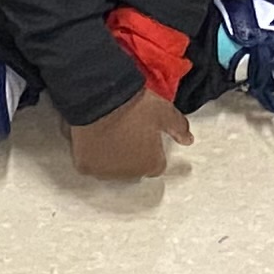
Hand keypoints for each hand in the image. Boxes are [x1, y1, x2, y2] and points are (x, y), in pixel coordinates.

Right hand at [66, 92, 193, 180]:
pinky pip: (91, 161)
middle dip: (132, 153)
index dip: (152, 148)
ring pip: (111, 166)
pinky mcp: (84, 165)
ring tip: (109, 130)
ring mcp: (104, 172)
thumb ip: (178, 127)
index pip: (156, 163)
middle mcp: (128, 175)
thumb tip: (188, 140)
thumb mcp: (164, 112)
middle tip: (128, 129)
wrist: (99, 98)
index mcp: (151, 164)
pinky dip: (93, 151)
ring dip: (112, 154)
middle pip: (133, 167)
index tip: (147, 133)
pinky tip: (94, 134)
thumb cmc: (135, 106)